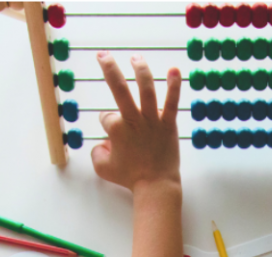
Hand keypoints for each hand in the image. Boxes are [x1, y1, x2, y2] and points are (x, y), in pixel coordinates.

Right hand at [92, 53, 181, 191]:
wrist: (156, 186)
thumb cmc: (129, 178)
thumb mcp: (102, 168)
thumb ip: (97, 152)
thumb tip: (103, 142)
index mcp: (115, 129)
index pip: (106, 117)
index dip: (108, 125)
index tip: (114, 137)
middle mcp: (133, 120)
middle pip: (118, 89)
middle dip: (109, 69)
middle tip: (103, 55)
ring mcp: (152, 120)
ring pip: (146, 90)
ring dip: (140, 70)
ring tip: (136, 58)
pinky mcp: (168, 124)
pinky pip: (171, 102)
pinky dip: (174, 86)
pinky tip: (174, 70)